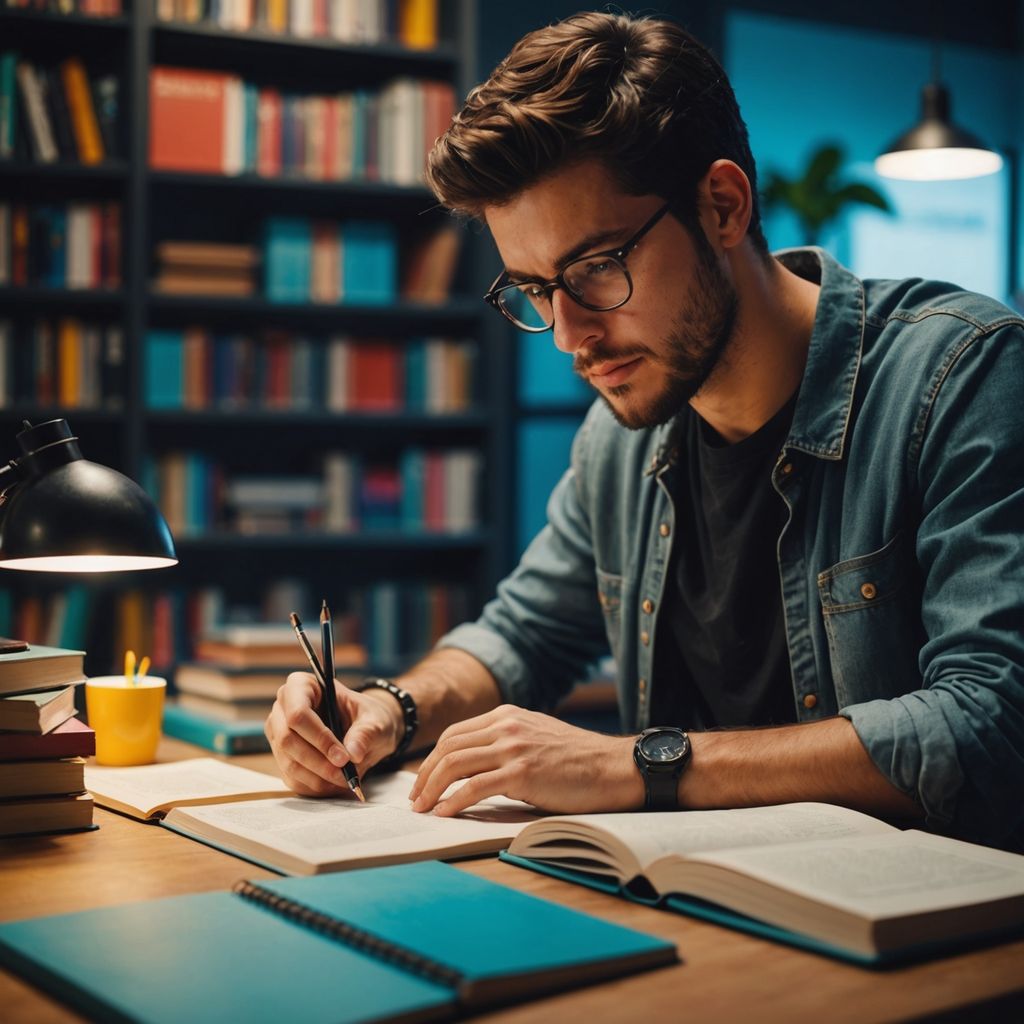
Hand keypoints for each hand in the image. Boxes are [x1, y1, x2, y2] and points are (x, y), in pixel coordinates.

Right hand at [265, 672, 401, 795]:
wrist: (365, 729)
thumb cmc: (367, 716)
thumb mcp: (375, 720)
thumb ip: (366, 733)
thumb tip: (353, 753)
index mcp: (302, 686)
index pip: (298, 713)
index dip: (319, 737)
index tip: (343, 757)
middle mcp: (282, 709)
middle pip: (288, 740)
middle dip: (319, 761)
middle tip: (346, 774)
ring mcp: (279, 735)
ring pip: (289, 763)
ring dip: (318, 777)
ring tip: (345, 780)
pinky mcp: (283, 758)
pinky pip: (293, 779)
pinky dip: (315, 786)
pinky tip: (335, 784)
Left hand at [408, 704, 642, 815]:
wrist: (613, 767)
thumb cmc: (578, 760)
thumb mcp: (537, 737)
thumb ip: (507, 742)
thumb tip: (474, 768)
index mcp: (507, 715)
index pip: (455, 734)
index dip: (433, 758)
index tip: (424, 781)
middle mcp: (506, 726)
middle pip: (449, 748)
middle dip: (425, 775)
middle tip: (416, 799)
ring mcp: (513, 747)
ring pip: (455, 765)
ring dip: (432, 789)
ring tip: (423, 809)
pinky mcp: (522, 773)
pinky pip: (474, 787)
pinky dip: (453, 802)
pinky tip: (445, 814)